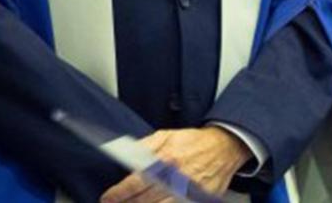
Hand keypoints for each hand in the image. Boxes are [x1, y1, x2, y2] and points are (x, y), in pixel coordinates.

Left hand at [99, 126, 251, 202]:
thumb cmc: (193, 141)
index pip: (137, 180)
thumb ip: (144, 147)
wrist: (223, 147)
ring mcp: (189, 191)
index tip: (108, 197)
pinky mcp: (199, 199)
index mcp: (167, 159)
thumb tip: (127, 156)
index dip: (120, 192)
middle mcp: (178, 177)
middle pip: (146, 198)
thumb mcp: (165, 135)